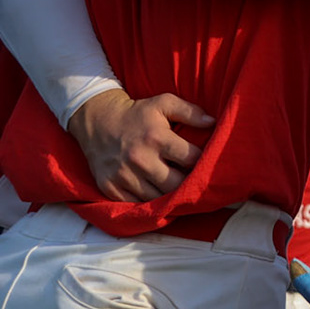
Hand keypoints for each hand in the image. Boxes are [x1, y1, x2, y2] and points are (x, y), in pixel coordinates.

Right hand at [66, 89, 214, 201]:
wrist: (96, 120)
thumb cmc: (136, 113)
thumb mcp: (163, 103)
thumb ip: (190, 111)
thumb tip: (213, 122)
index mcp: (156, 137)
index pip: (191, 158)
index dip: (202, 161)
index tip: (205, 162)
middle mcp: (139, 159)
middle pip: (176, 184)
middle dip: (189, 182)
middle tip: (193, 179)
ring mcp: (123, 175)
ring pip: (157, 198)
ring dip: (170, 195)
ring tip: (176, 187)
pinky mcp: (110, 187)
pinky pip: (136, 204)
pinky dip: (148, 202)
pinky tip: (156, 194)